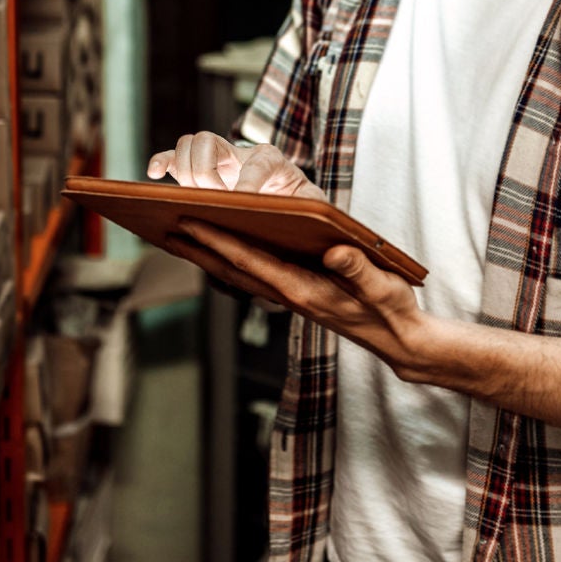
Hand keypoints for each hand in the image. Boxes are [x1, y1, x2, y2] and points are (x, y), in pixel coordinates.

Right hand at [146, 132, 326, 201]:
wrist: (287, 198)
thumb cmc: (300, 205)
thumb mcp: (315, 206)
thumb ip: (314, 206)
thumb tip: (309, 214)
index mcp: (272, 159)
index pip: (257, 161)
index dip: (246, 182)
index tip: (239, 201)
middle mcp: (241, 152)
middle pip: (208, 141)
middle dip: (204, 174)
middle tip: (212, 200)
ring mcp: (218, 159)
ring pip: (189, 143)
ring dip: (185, 172)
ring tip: (197, 198)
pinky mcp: (201, 168)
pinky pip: (173, 157)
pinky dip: (161, 161)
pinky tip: (153, 175)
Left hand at [168, 220, 430, 374]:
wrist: (398, 339)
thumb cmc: (391, 310)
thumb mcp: (383, 287)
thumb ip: (359, 271)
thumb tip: (336, 253)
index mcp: (303, 290)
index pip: (250, 261)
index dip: (218, 241)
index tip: (189, 222)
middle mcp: (289, 294)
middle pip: (232, 270)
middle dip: (197, 249)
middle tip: (162, 227)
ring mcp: (290, 295)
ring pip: (239, 273)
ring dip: (207, 255)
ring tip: (178, 235)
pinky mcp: (296, 292)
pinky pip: (254, 274)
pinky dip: (230, 259)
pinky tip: (221, 247)